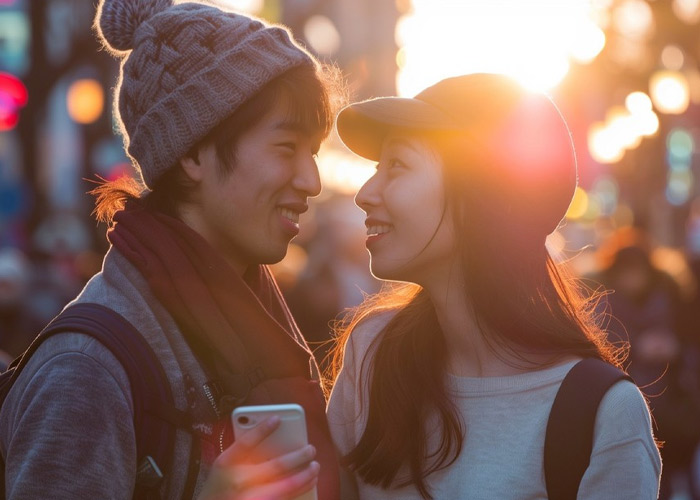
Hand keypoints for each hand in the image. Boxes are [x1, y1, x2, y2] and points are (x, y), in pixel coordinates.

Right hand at [198, 416, 318, 499]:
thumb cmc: (219, 485)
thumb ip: (243, 451)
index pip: (245, 442)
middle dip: (298, 456)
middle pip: (275, 466)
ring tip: (315, 468)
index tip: (277, 418)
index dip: (262, 429)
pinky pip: (282, 499)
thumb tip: (273, 438)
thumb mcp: (224, 465)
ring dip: (304, 476)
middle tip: (311, 449)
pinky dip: (298, 492)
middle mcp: (238, 481)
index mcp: (226, 464)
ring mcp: (249, 497)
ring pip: (285, 486)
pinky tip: (308, 485)